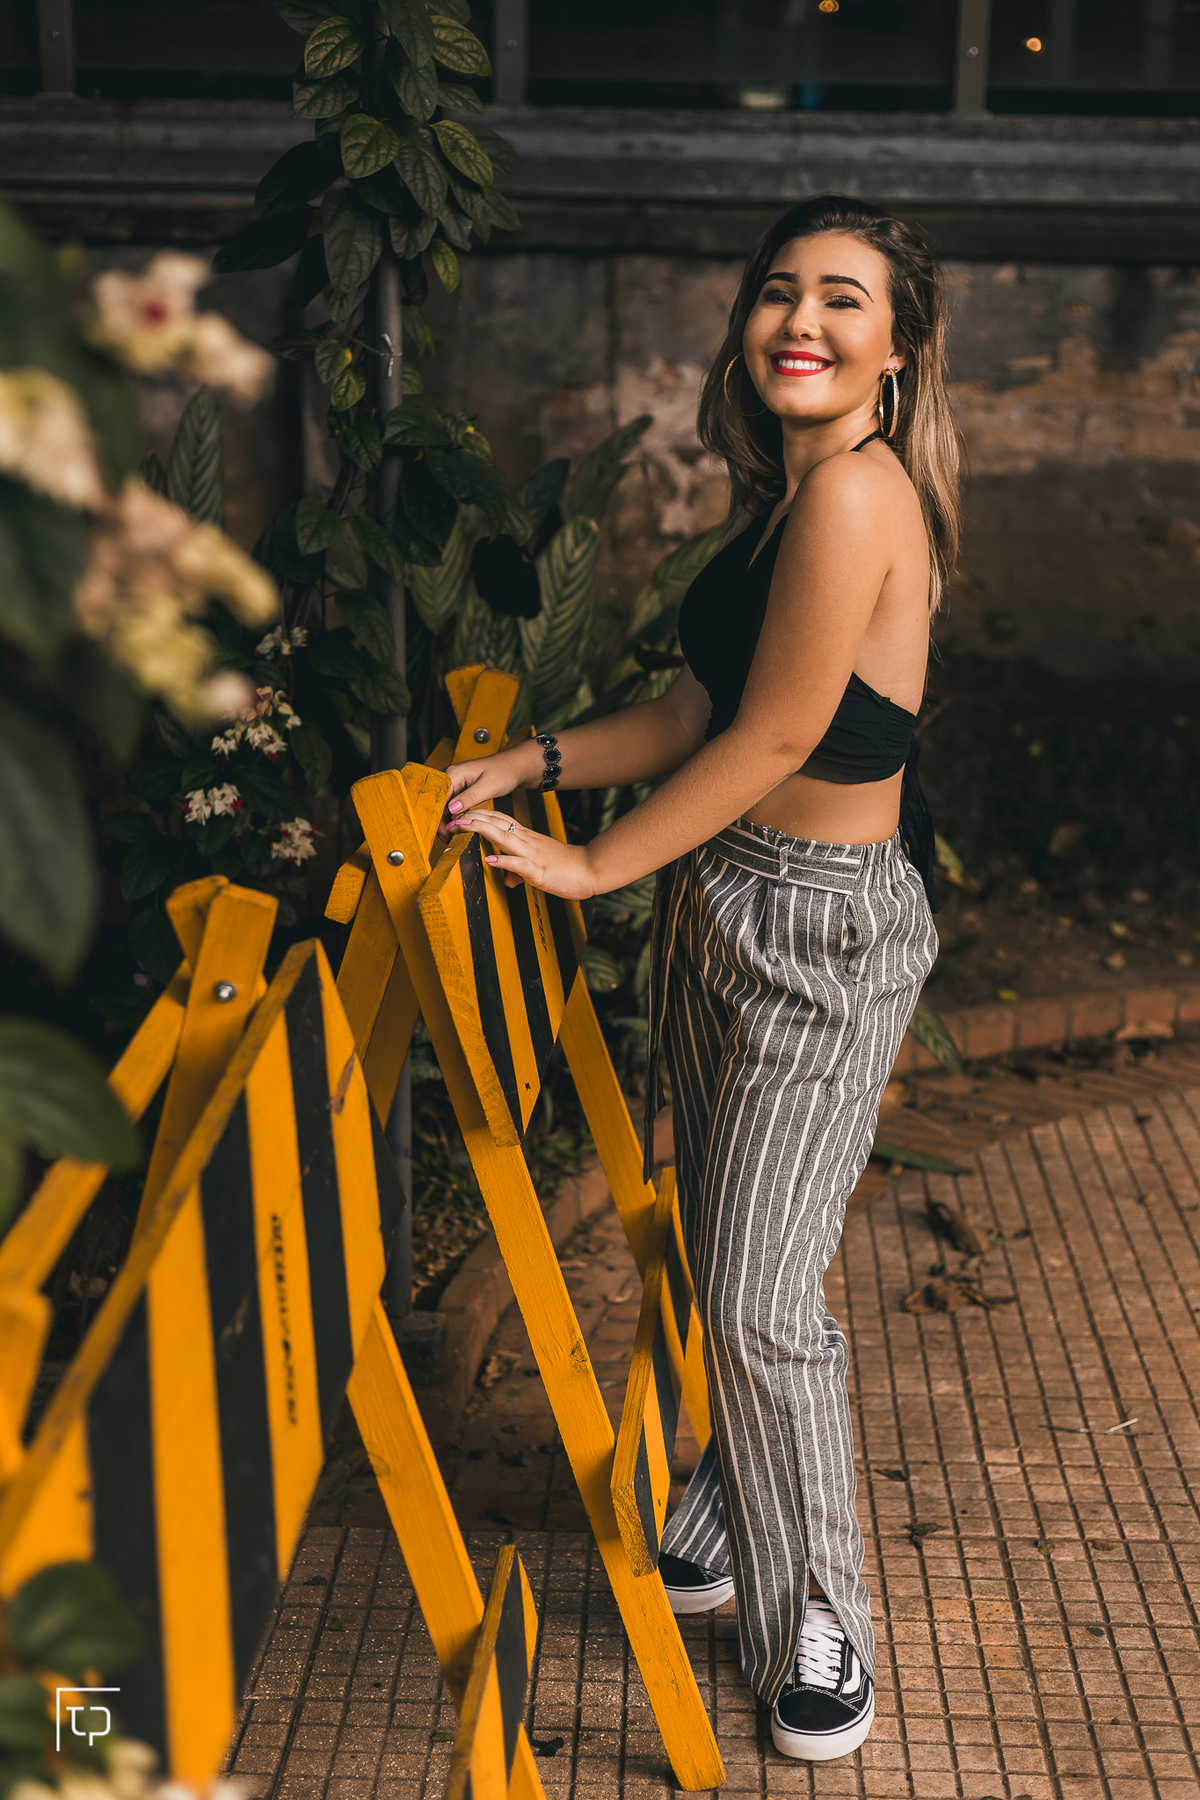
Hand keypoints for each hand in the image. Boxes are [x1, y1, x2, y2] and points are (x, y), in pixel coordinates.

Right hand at [438, 741, 538, 841]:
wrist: (513, 766)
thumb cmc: (503, 771)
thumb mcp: (488, 786)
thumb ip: (469, 797)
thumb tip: (452, 809)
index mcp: (453, 773)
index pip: (437, 798)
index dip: (438, 817)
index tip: (444, 832)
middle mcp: (450, 777)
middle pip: (437, 803)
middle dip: (441, 821)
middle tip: (447, 838)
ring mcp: (455, 783)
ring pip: (443, 805)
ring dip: (446, 821)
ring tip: (451, 836)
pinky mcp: (460, 789)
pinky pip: (451, 804)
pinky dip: (453, 816)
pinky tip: (457, 826)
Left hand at [448, 808, 595, 898]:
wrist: (591, 870)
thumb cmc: (567, 868)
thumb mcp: (539, 867)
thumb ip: (520, 871)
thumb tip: (508, 880)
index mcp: (527, 838)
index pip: (499, 819)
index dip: (479, 814)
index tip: (461, 813)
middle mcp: (527, 841)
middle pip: (497, 822)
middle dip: (472, 818)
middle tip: (451, 816)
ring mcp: (533, 854)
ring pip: (503, 837)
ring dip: (481, 830)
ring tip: (462, 827)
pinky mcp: (539, 871)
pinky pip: (518, 864)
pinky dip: (502, 860)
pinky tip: (489, 858)